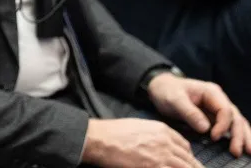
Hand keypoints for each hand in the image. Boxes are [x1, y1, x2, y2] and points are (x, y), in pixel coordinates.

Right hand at [82, 118, 199, 167]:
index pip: (185, 146)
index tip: (188, 163)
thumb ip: (154, 135)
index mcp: (162, 130)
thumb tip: (160, 146)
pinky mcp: (155, 166)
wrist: (101, 139)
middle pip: (188, 159)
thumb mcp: (138, 127)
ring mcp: (162, 156)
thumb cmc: (113, 132)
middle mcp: (166, 142)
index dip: (188, 157)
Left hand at [149, 73, 250, 157]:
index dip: (222, 125)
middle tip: (236, 151)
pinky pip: (229, 126)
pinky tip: (241, 145)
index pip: (225, 110)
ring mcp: (217, 108)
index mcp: (211, 92)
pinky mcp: (214, 116)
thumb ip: (189, 113)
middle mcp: (218, 99)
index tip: (213, 137)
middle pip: (235, 117)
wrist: (159, 87)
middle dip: (238, 135)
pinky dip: (236, 135)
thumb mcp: (174, 99)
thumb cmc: (166, 90)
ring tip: (247, 151)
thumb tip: (205, 128)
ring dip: (242, 137)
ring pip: (236, 122)